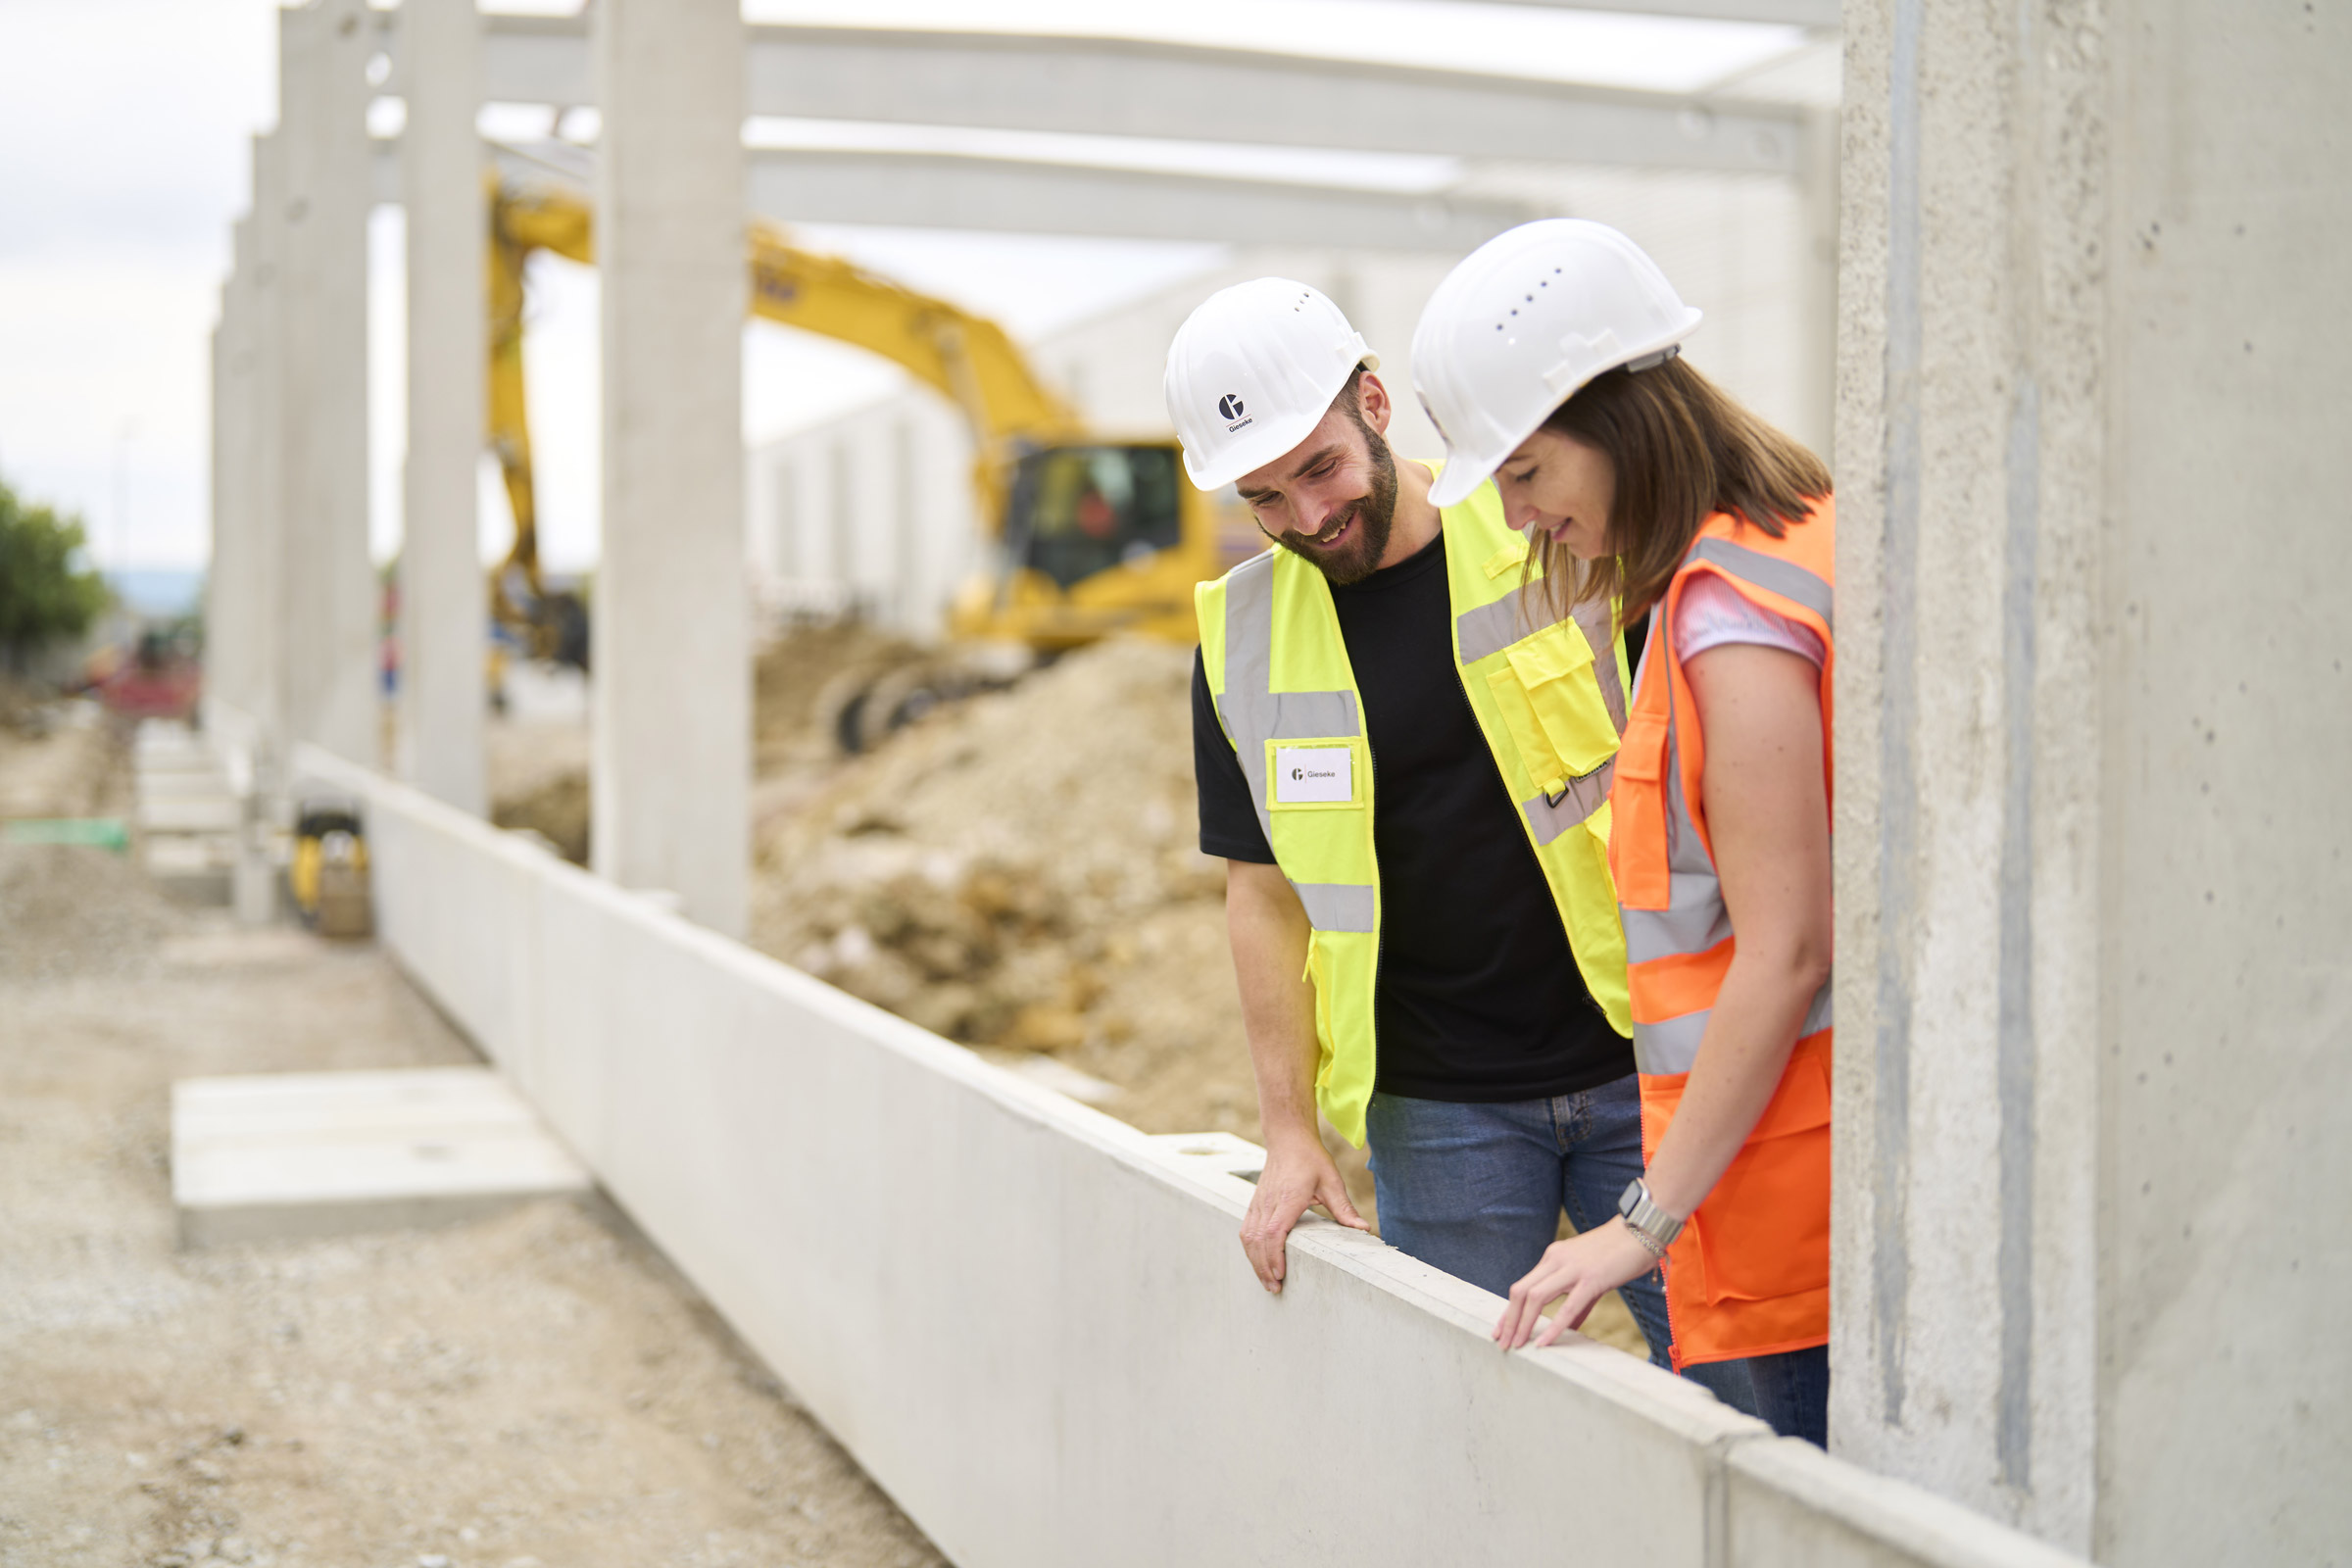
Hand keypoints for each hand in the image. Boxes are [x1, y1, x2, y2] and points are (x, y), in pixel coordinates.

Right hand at [1240, 1136, 1368, 1293]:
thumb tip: (1363, 1230)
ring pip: (1249, 1237)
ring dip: (1255, 1261)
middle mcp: (1269, 1202)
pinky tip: (1258, 1261)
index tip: (1281, 1275)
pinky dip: (1250, 1249)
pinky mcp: (1254, 1203)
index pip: (1274, 1232)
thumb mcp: (1332, 1182)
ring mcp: (1258, 1203)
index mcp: (1288, 1198)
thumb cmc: (1310, 1159)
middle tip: (1275, 1288)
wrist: (1288, 1139)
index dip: (1274, 1256)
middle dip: (1264, 1267)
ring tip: (1267, 1281)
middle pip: (1258, 1240)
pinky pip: (1246, 1230)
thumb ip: (1345, 1209)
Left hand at [1493, 1217, 1660, 1350]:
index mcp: (1553, 1257)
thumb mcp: (1591, 1277)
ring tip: (1517, 1345)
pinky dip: (1553, 1327)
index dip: (1509, 1310)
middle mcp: (1556, 1260)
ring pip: (1535, 1297)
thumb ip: (1578, 1302)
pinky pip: (1567, 1307)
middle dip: (1509, 1320)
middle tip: (1502, 1343)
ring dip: (1522, 1324)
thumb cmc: (1619, 1253)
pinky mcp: (1591, 1279)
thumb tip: (1571, 1326)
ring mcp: (1572, 1269)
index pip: (1522, 1286)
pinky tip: (1543, 1343)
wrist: (1642, 1230)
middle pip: (1520, 1291)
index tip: (1500, 1330)